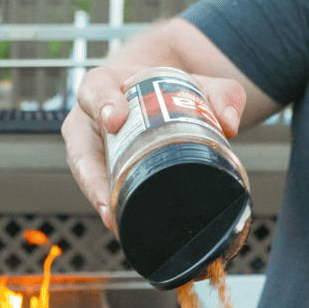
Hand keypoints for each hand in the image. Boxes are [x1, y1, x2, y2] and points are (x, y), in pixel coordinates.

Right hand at [62, 67, 246, 232]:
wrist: (151, 96)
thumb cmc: (166, 88)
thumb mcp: (197, 83)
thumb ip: (220, 94)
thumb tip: (228, 125)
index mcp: (104, 86)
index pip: (96, 91)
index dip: (102, 105)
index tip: (115, 120)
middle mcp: (87, 119)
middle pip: (80, 148)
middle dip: (91, 175)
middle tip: (109, 197)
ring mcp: (88, 149)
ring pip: (85, 175)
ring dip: (98, 199)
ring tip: (115, 220)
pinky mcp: (96, 170)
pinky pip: (97, 189)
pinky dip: (108, 205)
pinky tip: (120, 224)